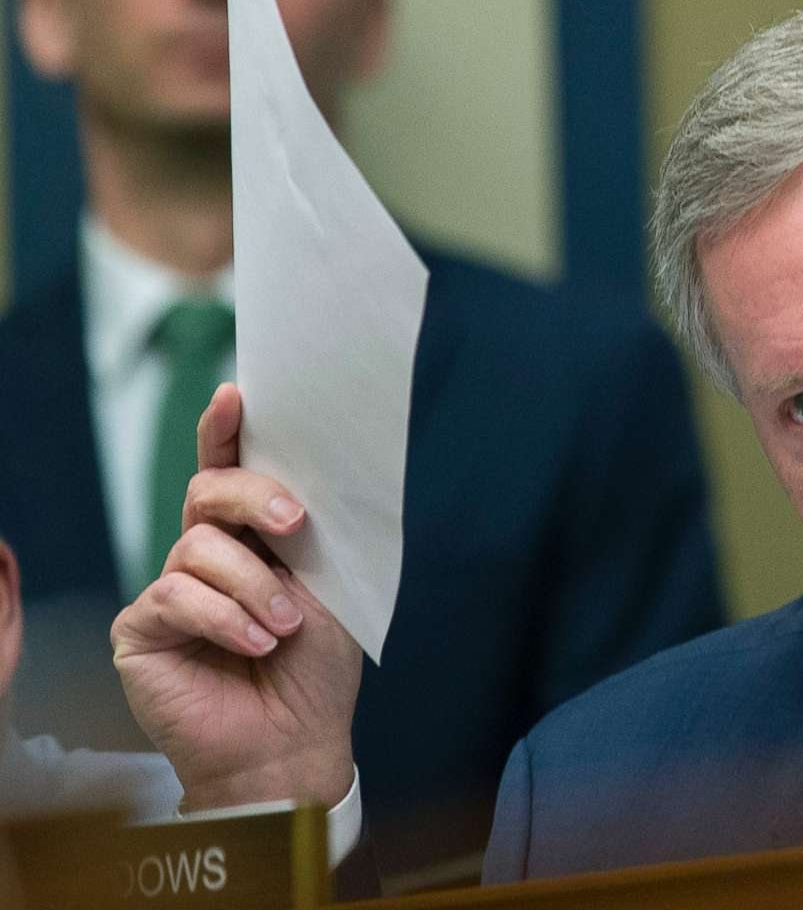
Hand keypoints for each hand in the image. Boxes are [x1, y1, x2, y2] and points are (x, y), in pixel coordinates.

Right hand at [111, 383, 359, 811]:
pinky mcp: (141, 630)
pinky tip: (256, 644)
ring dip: (255, 586)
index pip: (228, 470)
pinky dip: (226, 619)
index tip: (236, 393)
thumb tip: (316, 480)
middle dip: (254, 496)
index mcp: (250, 536)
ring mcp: (168, 590)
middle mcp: (203, 554)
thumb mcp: (329, 585)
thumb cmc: (315, 666)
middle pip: (206, 491)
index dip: (226, 429)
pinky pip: (177, 597)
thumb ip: (311, 534)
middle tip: (296, 524)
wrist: (294, 741)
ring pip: (199, 549)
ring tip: (285, 627)